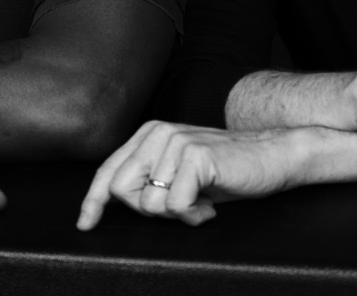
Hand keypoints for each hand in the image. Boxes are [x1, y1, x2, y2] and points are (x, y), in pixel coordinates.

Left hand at [77, 120, 303, 229]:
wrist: (271, 156)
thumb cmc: (225, 169)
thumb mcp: (178, 170)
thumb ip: (148, 177)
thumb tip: (109, 201)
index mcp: (150, 133)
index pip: (110, 169)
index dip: (93, 200)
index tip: (85, 223)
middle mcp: (158, 133)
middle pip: (121, 189)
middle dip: (146, 210)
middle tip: (180, 206)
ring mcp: (176, 142)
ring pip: (149, 204)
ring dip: (176, 215)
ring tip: (200, 201)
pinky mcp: (195, 156)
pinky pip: (175, 206)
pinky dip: (193, 216)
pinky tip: (210, 204)